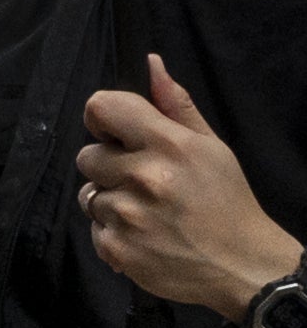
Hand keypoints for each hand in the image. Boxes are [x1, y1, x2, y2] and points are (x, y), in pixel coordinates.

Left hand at [81, 56, 300, 322]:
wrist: (241, 264)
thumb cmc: (226, 200)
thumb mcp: (211, 147)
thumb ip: (176, 106)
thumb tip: (151, 64)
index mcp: (169, 144)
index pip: (102, 107)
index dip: (103, 119)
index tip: (117, 133)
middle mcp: (144, 175)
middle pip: (87, 155)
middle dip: (109, 165)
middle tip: (144, 181)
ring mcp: (127, 214)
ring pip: (88, 194)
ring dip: (112, 201)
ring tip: (149, 211)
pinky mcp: (116, 247)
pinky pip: (94, 228)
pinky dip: (113, 232)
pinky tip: (145, 234)